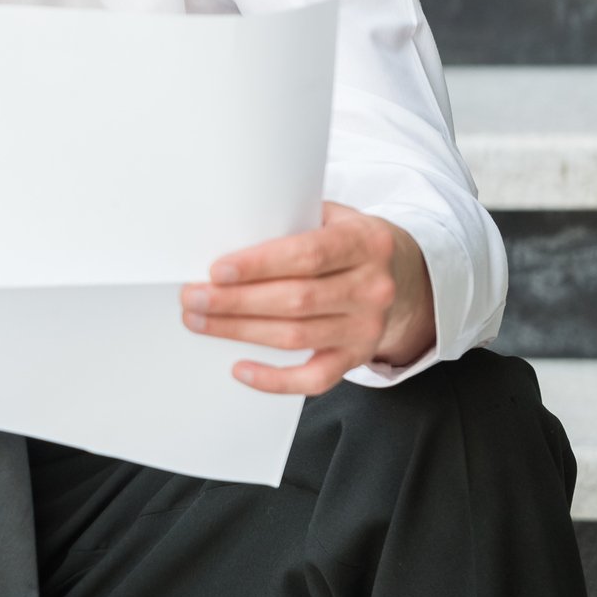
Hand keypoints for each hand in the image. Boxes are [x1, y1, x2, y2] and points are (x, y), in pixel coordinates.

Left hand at [178, 201, 437, 395]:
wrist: (404, 274)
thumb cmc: (349, 241)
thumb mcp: (334, 216)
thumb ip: (292, 219)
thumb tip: (227, 228)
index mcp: (366, 242)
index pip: (309, 255)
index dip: (260, 264)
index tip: (217, 270)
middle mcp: (373, 287)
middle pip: (296, 300)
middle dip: (236, 301)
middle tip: (193, 297)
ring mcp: (367, 326)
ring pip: (296, 337)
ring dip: (240, 332)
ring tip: (199, 321)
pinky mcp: (357, 356)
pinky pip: (315, 378)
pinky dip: (275, 380)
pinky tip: (240, 369)